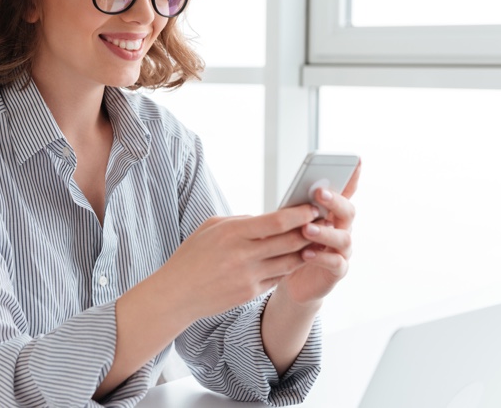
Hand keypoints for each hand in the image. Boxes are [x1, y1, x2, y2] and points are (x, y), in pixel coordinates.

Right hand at [157, 204, 320, 321]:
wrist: (177, 293)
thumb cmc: (192, 255)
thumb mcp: (211, 227)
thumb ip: (241, 221)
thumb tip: (267, 218)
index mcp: (233, 233)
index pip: (276, 221)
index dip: (299, 214)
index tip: (313, 207)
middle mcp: (243, 255)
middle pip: (290, 241)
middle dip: (310, 231)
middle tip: (324, 222)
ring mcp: (249, 277)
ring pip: (290, 261)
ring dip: (306, 250)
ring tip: (316, 240)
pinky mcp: (250, 293)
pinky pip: (278, 277)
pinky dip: (289, 267)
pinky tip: (296, 259)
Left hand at [277, 161, 360, 304]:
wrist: (292, 281)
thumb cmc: (291, 246)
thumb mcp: (292, 224)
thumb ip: (297, 209)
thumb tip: (295, 189)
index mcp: (332, 214)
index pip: (346, 192)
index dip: (353, 177)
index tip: (356, 161)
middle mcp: (342, 229)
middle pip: (347, 211)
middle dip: (335, 201)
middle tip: (319, 193)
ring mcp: (342, 250)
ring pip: (343, 237)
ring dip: (325, 231)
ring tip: (307, 229)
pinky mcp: (337, 271)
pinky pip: (336, 263)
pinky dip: (322, 257)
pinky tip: (307, 253)